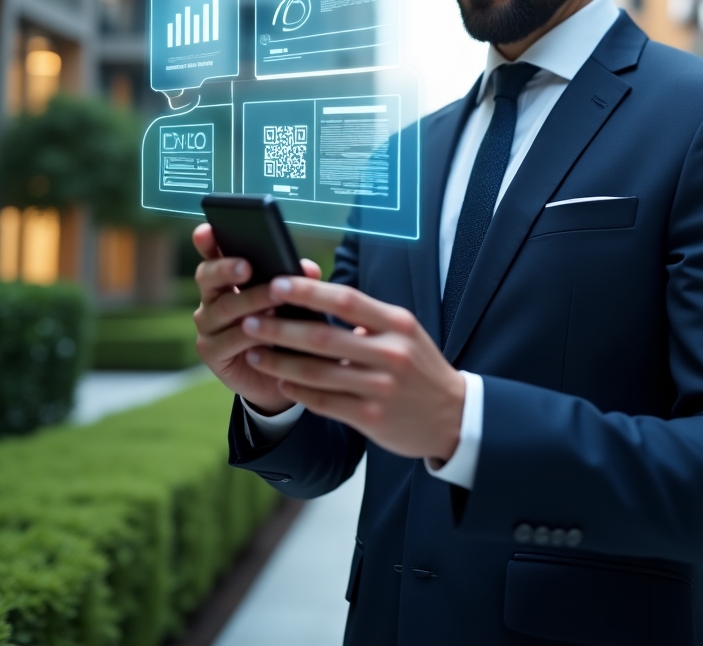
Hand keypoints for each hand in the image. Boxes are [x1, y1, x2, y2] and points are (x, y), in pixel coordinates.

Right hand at [191, 223, 321, 414]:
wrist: (279, 374)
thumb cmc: (283, 327)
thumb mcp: (290, 300)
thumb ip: (294, 281)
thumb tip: (308, 270)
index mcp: (226, 278)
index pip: (212, 253)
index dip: (207, 241)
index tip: (208, 228)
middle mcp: (211, 298)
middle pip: (207, 276)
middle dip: (226, 268)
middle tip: (247, 265)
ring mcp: (208, 327)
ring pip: (225, 308)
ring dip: (252, 300)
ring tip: (276, 297)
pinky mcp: (213, 353)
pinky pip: (231, 339)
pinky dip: (251, 334)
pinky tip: (268, 331)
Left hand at [240, 276, 465, 462]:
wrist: (453, 416)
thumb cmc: (419, 367)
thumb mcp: (404, 333)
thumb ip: (366, 318)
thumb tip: (316, 298)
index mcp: (397, 324)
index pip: (346, 300)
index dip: (308, 292)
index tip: (276, 284)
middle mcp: (391, 353)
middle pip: (323, 337)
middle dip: (280, 328)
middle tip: (249, 319)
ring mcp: (382, 388)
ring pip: (317, 373)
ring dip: (279, 361)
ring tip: (253, 352)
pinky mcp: (372, 419)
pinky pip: (324, 402)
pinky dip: (298, 391)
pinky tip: (280, 381)